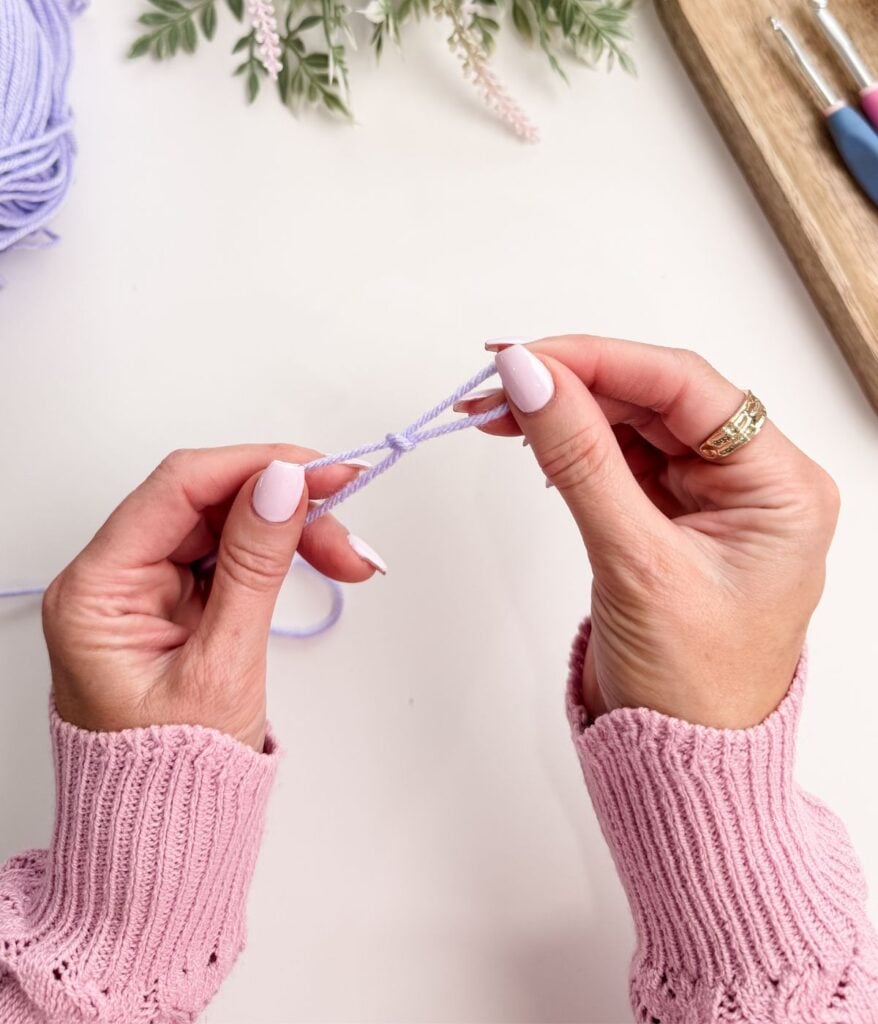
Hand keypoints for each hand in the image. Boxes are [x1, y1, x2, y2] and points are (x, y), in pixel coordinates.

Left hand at [43, 445, 380, 750]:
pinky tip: (319, 561)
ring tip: (349, 558)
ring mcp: (144, 590)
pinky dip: (278, 555)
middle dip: (285, 504)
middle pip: (207, 500)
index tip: (322, 471)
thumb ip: (254, 567)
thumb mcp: (222, 667)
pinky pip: (229, 555)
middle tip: (350, 520)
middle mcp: (112, 579)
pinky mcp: (175, 603)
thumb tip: (282, 484)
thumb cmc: (174, 777)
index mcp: (97, 591)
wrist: (167, 836)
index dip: (256, 466)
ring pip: (225, 523)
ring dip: (291, 530)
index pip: (177, 488)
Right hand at [458, 337, 838, 728]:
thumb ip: (578, 460)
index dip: (601, 360)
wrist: (682, 762)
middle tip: (500, 382)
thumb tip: (533, 378)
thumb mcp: (634, 562)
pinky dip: (573, 448)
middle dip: (575, 384)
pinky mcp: (673, 520)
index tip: (528, 357)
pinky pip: (621, 461)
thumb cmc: (693, 687)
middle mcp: (754, 483)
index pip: (687, 388)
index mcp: (780, 486)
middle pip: (658, 399)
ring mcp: (712, 501)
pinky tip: (535, 440)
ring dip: (567, 413)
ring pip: (634, 425)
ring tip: (500, 410)